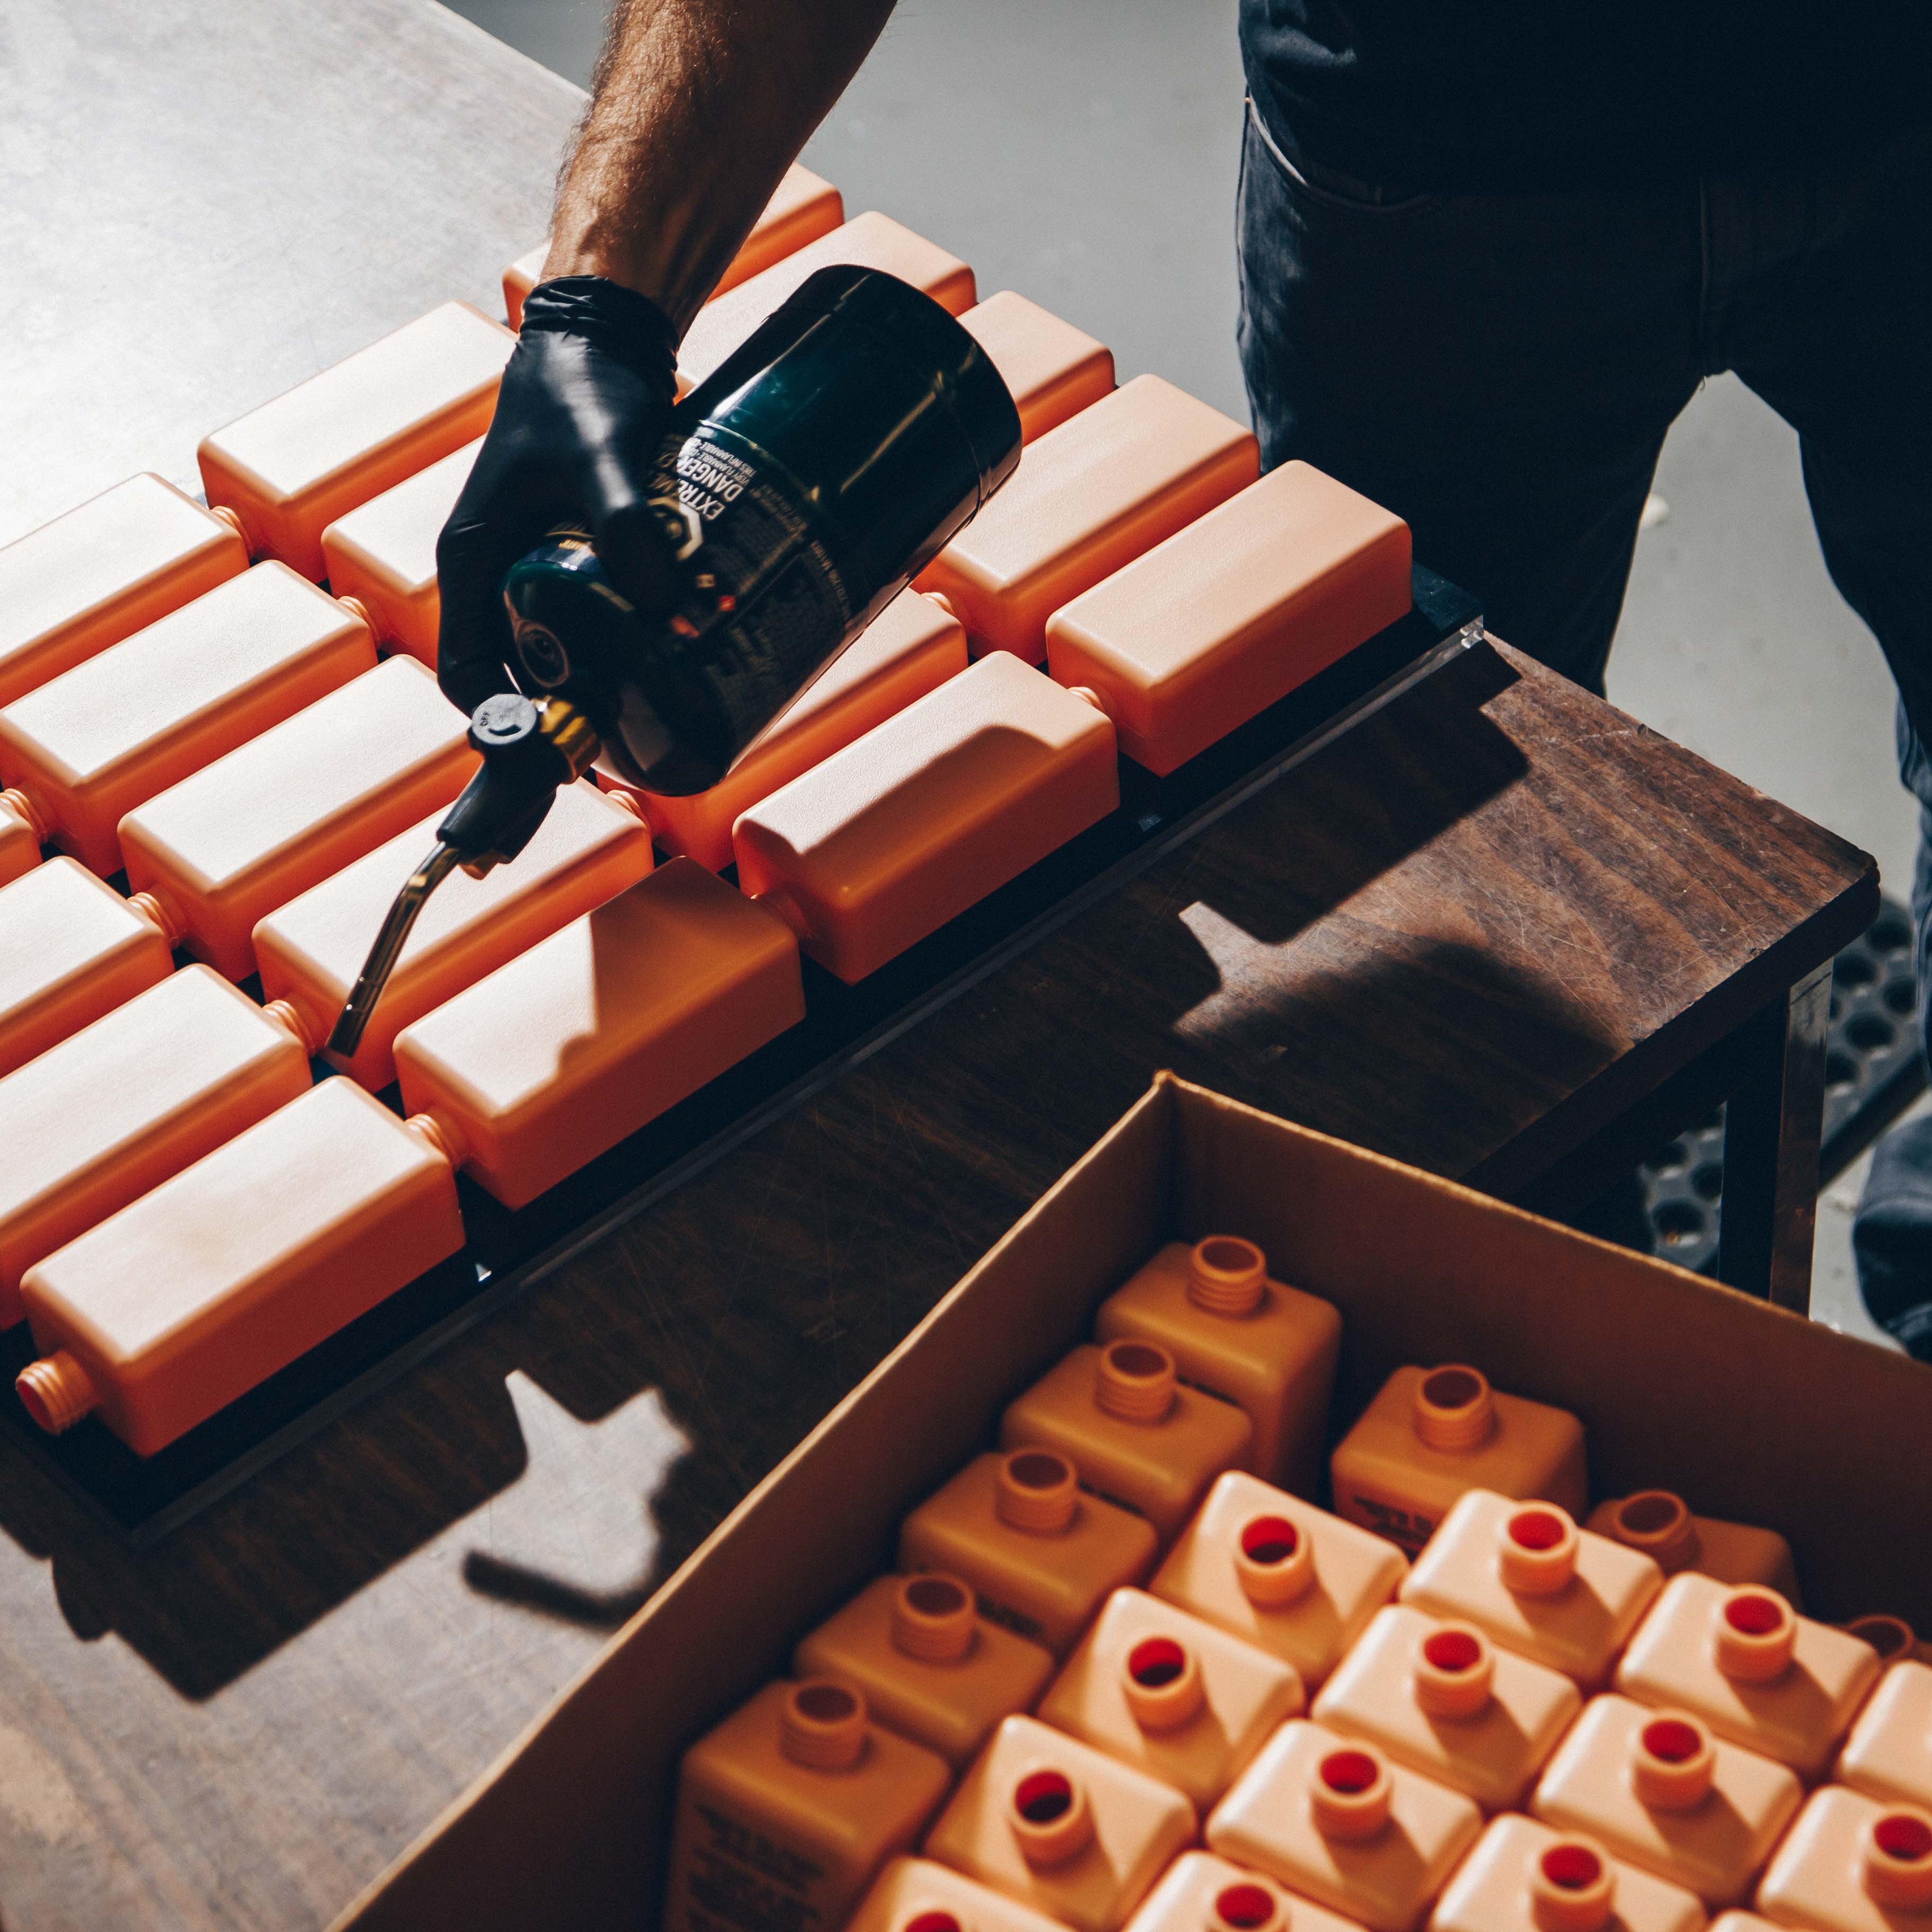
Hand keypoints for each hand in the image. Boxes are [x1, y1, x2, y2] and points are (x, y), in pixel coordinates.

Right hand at [434, 276, 680, 714]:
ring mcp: (536, 570)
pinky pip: (594, 622)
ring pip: (559, 653)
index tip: (555, 754)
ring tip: (657, 718)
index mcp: (473, 560)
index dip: (503, 723)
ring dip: (601, 688)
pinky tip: (673, 666)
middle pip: (516, 675)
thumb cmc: (580, 391)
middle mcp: (497, 575)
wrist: (600, 344)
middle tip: (626, 747)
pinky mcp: (578, 560)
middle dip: (563, 717)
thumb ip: (625, 522)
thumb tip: (666, 606)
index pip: (467, 670)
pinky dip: (626, 649)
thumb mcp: (599, 454)